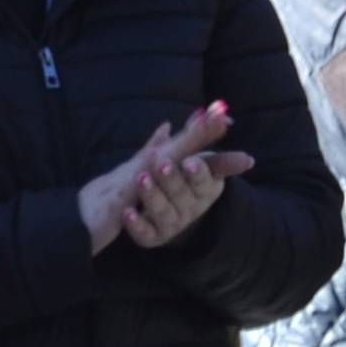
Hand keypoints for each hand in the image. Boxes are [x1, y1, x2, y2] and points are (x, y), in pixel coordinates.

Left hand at [76, 102, 251, 251]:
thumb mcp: (190, 156)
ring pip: (164, 212)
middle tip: (160, 164)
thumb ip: (201, 135)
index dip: (198, 172)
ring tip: (141, 180)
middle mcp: (191, 208)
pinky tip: (126, 212)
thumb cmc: (183, 179)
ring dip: (153, 195)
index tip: (189, 161)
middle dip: (172, 179)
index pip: (205, 180)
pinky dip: (136, 223)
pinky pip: (145, 234)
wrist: (166, 216)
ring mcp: (172, 223)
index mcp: (204, 188)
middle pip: (183, 195)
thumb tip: (219, 110)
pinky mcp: (153, 237)